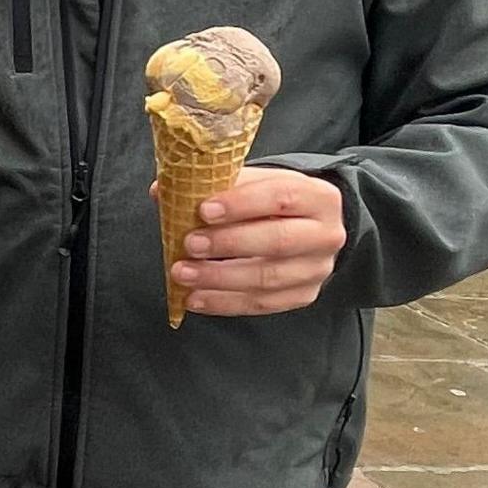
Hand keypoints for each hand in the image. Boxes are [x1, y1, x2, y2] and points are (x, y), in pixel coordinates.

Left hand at [169, 167, 347, 317]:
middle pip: (277, 241)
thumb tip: (163, 191)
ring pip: (267, 278)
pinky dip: (224, 303)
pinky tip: (195, 298)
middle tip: (189, 244)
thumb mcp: (257, 184)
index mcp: (317, 197)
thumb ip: (217, 184)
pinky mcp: (303, 296)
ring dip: (219, 278)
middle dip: (228, 244)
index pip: (280, 197)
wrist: (309, 228)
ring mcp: (316, 270)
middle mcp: (325, 234)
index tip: (204, 209)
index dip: (241, 204)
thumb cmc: (275, 203)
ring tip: (183, 273)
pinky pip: (261, 304)